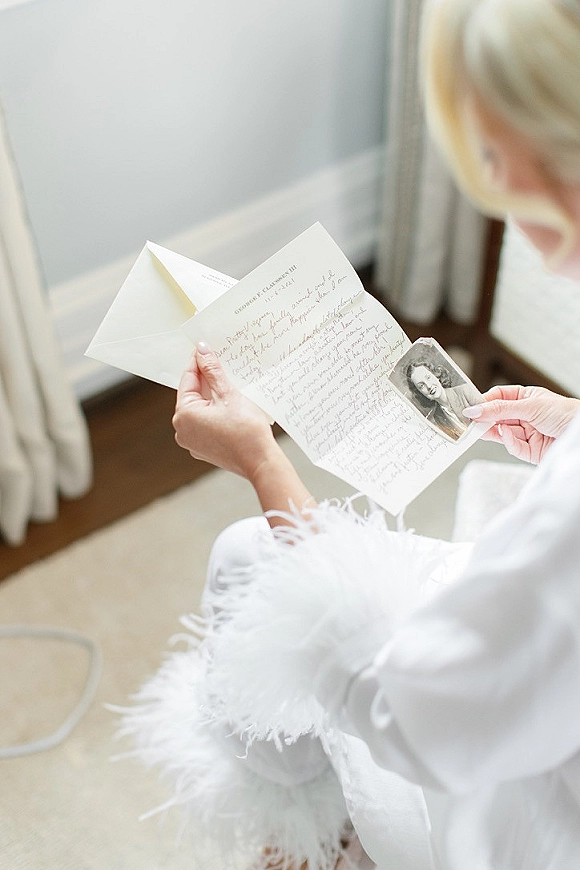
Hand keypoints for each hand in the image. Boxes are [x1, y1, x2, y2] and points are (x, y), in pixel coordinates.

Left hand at [173, 343, 276, 479]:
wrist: (260, 461)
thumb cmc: (246, 430)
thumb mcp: (228, 393)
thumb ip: (212, 370)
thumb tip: (202, 351)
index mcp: (183, 415)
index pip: (187, 379)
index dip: (198, 362)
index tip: (205, 349)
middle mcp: (182, 430)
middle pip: (193, 395)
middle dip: (207, 380)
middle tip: (222, 364)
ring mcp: (192, 442)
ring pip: (201, 409)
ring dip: (213, 396)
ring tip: (230, 384)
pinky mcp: (205, 448)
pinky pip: (206, 423)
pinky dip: (216, 413)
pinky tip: (231, 406)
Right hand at [463, 385, 579, 463]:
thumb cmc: (566, 413)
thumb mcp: (529, 406)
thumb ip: (500, 409)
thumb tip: (475, 409)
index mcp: (526, 399)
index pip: (499, 398)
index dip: (485, 402)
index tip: (471, 408)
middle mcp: (525, 416)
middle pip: (497, 417)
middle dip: (486, 419)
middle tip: (471, 421)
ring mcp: (527, 433)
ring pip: (502, 433)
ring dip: (494, 432)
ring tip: (482, 430)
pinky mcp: (530, 451)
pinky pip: (513, 447)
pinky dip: (509, 442)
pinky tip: (507, 436)